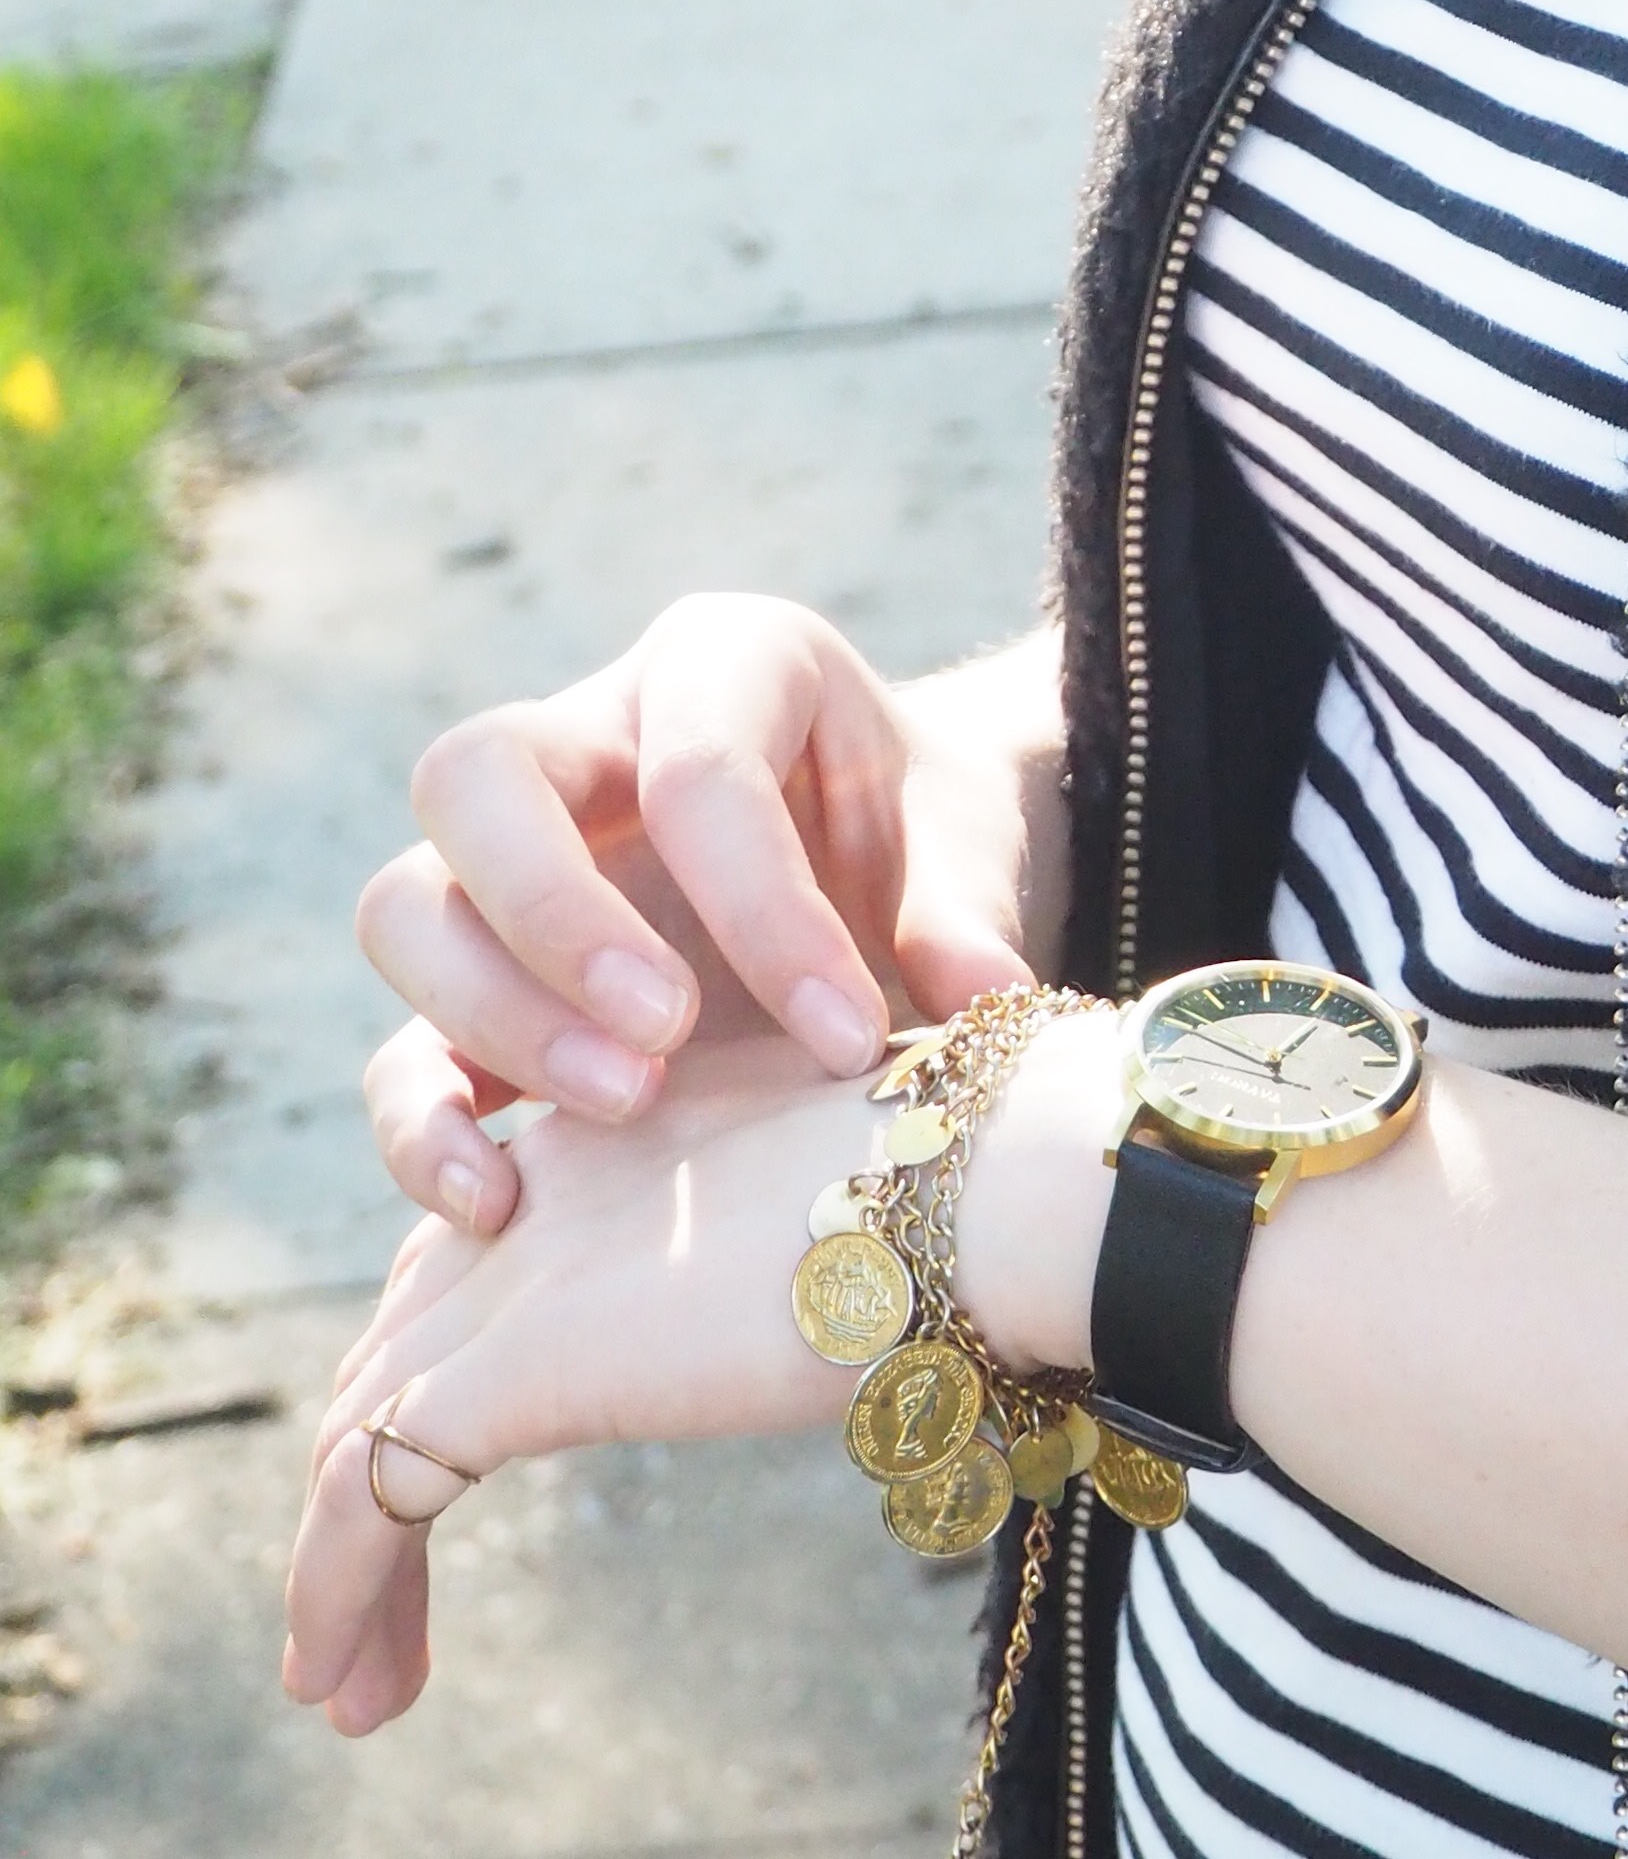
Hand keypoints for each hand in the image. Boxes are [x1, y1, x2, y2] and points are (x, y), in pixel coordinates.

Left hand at [285, 1009, 1130, 1742]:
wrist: (990, 1177)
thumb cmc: (990, 1187)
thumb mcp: (870, 1209)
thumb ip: (811, 1249)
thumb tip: (840, 1331)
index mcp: (630, 1129)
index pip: (482, 1248)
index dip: (448, 1361)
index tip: (451, 1466)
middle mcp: (553, 1183)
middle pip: (402, 1337)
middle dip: (371, 1468)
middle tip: (372, 1609)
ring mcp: (522, 1268)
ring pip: (363, 1425)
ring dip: (341, 1562)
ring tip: (345, 1683)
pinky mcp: (515, 1361)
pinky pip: (367, 1491)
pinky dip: (334, 1586)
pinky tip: (340, 1676)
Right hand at [353, 600, 1051, 1233]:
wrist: (896, 873)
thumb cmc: (927, 843)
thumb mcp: (965, 857)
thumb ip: (966, 928)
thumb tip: (994, 1017)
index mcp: (727, 663)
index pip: (698, 766)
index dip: (764, 909)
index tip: (846, 1036)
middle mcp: (589, 736)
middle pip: (478, 779)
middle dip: (560, 918)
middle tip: (670, 1039)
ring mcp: (511, 861)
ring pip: (407, 904)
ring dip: (497, 1018)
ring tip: (627, 1105)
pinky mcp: (478, 988)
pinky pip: (397, 1046)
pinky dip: (427, 1126)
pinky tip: (502, 1200)